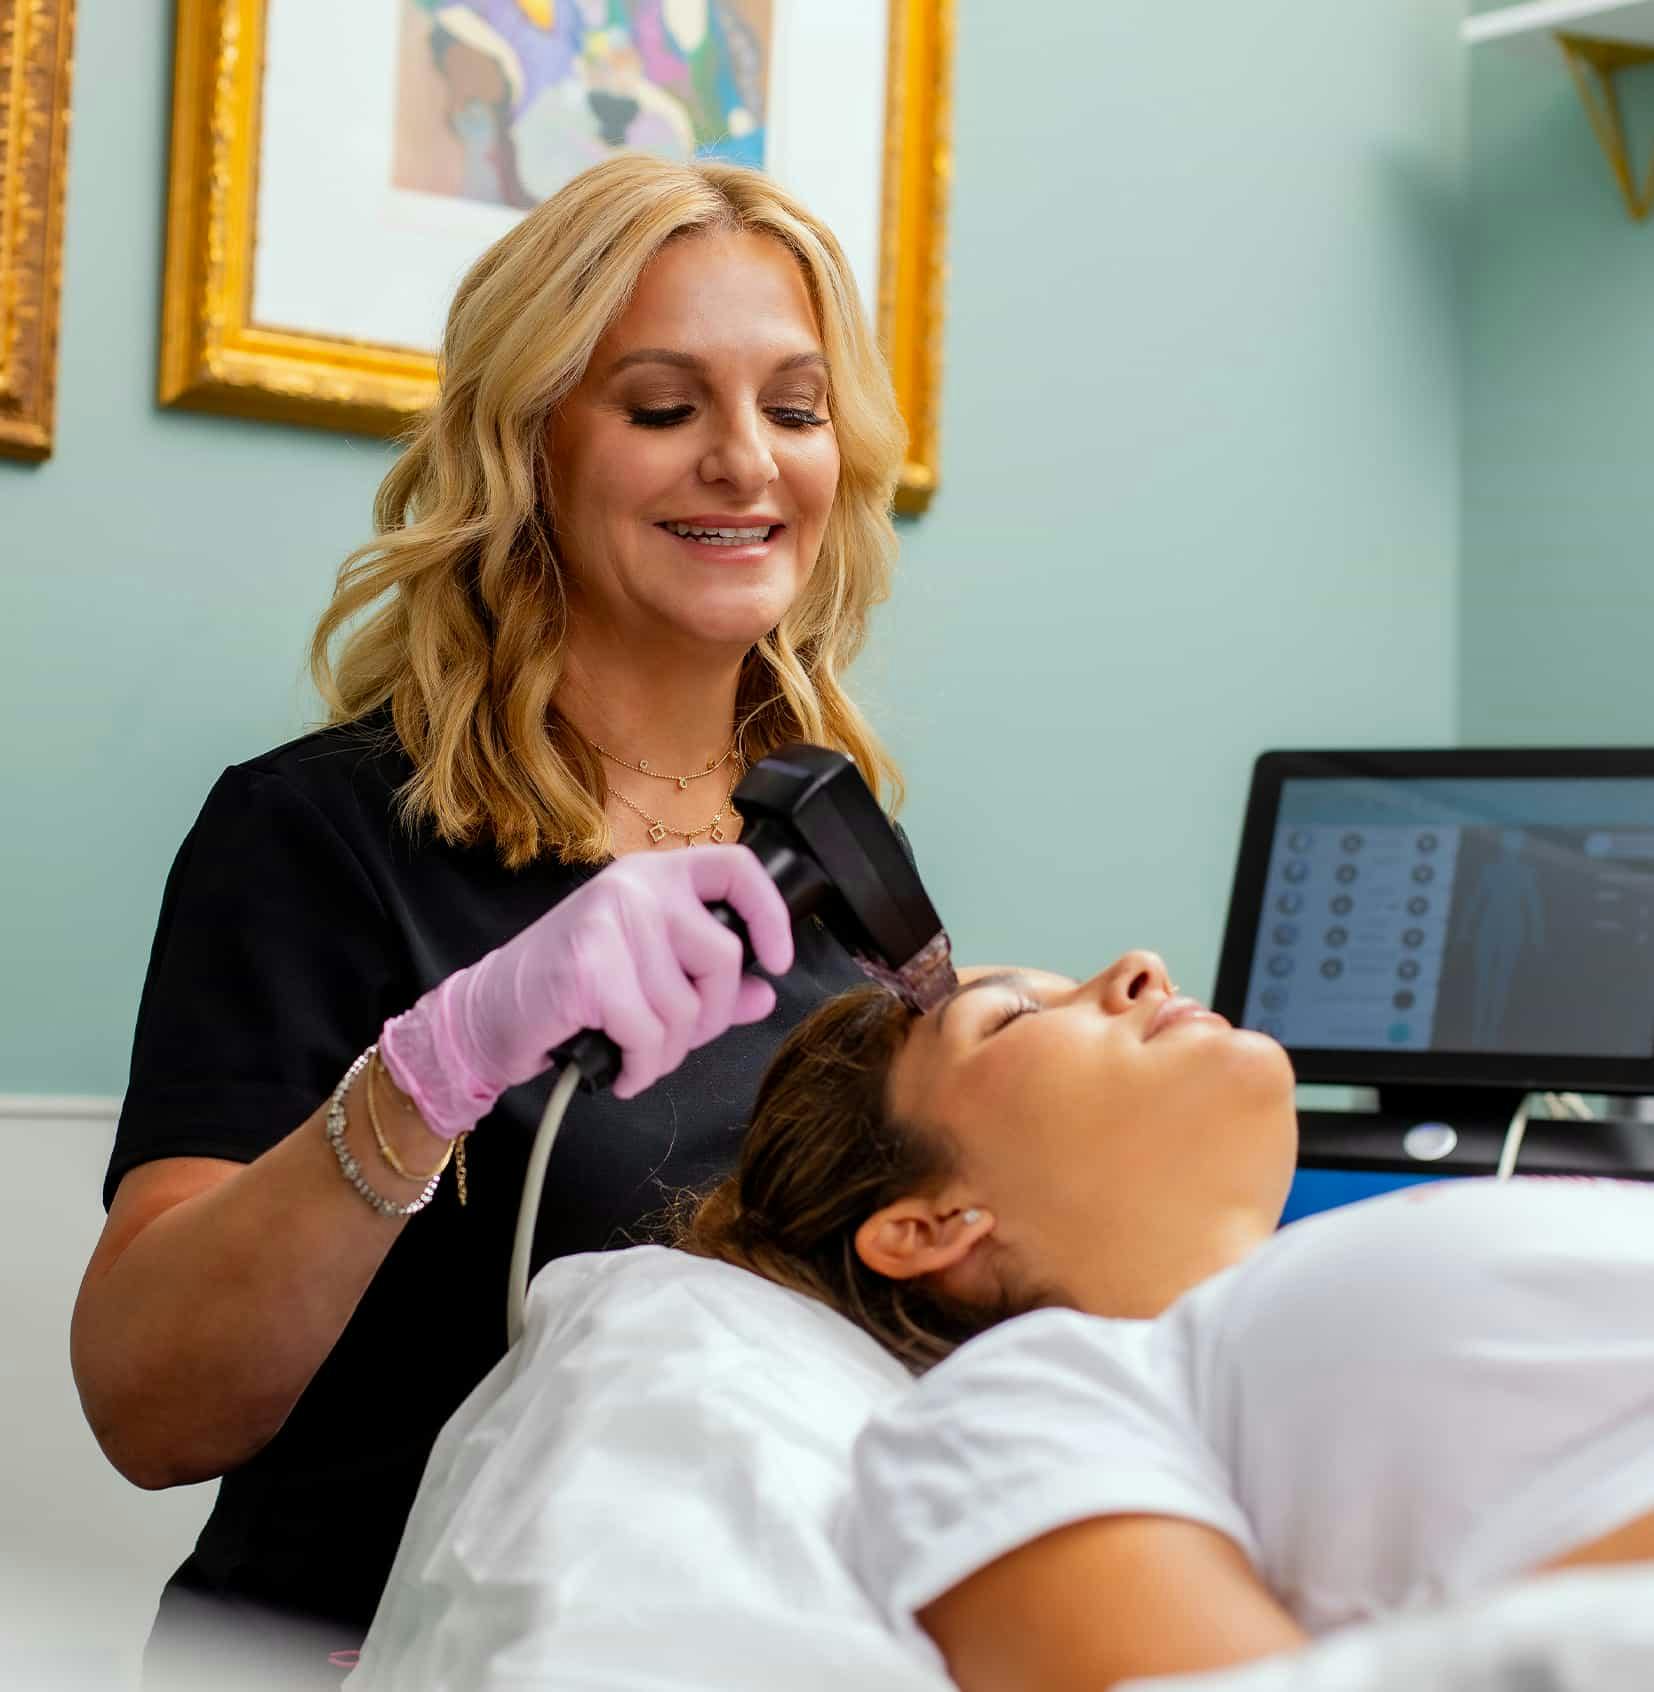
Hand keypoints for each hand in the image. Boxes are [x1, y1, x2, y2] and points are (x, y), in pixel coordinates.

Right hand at [379, 847, 794, 1132]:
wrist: (488, 1013)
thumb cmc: (571, 992)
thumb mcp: (647, 974)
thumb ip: (708, 979)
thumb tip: (767, 993)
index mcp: (655, 875)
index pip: (736, 869)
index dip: (770, 914)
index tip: (777, 961)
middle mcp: (636, 887)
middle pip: (723, 958)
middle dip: (710, 1017)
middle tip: (672, 1038)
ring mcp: (610, 922)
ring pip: (687, 1009)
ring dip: (668, 1053)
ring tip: (635, 1054)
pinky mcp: (589, 968)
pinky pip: (650, 1036)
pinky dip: (642, 1070)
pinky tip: (621, 1072)